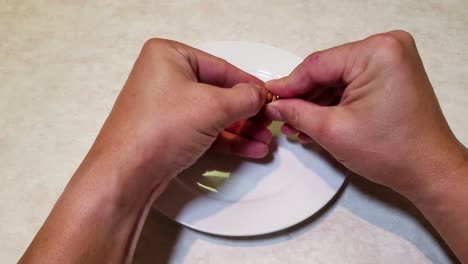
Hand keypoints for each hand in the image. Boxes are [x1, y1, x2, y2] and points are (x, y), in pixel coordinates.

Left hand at [92, 39, 270, 192]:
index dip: (249, 84)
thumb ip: (244, 97)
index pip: (221, 67)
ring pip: (212, 114)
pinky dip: (227, 139)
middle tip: (268, 123)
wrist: (127, 174)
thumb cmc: (159, 129)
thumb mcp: (212, 106)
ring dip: (240, 128)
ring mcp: (165, 106)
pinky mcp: (168, 131)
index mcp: (168, 55)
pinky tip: (249, 148)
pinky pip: (204, 130)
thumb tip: (259, 95)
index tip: (269, 98)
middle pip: (218, 92)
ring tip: (264, 140)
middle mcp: (164, 77)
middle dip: (246, 112)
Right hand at [264, 30, 466, 198]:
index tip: (270, 96)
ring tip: (294, 123)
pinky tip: (314, 120)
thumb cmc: (394, 152)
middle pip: (328, 70)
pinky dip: (333, 102)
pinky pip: (352, 84)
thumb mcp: (332, 130)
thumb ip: (297, 113)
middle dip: (303, 96)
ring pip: (338, 78)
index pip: (318, 64)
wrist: (428, 171)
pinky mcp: (391, 75)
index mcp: (377, 52)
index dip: (289, 84)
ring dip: (316, 102)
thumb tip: (275, 106)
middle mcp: (388, 48)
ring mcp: (391, 61)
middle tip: (279, 113)